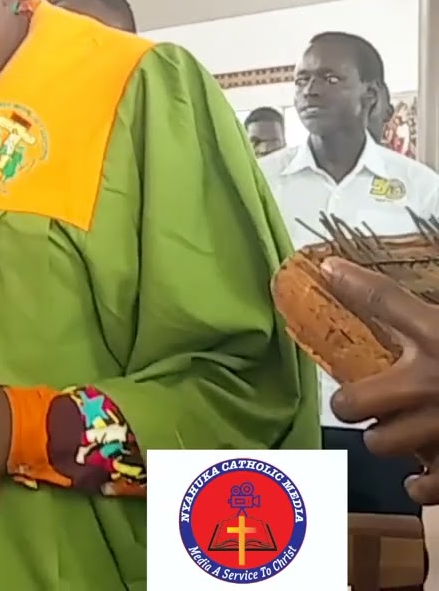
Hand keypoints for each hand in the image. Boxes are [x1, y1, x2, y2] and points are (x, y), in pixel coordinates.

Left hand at [321, 257, 438, 503]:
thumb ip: (427, 313)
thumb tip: (370, 276)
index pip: (384, 299)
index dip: (352, 281)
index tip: (328, 269)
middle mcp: (434, 384)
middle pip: (350, 401)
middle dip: (354, 403)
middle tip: (367, 399)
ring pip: (379, 443)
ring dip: (386, 439)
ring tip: (403, 430)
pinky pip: (421, 487)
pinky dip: (421, 483)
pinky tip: (425, 472)